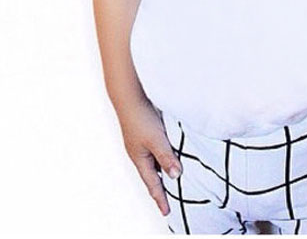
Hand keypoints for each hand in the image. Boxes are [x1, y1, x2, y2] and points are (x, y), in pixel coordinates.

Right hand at [118, 98, 181, 215]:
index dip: (160, 198)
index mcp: (140, 158)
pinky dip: (164, 155)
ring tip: (173, 180)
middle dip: (161, 187)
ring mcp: (142, 142)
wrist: (130, 95)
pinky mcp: (147, 131)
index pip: (152, 184)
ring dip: (163, 170)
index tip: (166, 212)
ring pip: (155, 161)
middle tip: (169, 201)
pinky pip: (157, 149)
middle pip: (152, 174)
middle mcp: (140, 153)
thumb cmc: (140, 117)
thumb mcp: (156, 139)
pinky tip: (171, 153)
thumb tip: (176, 176)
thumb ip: (166, 157)